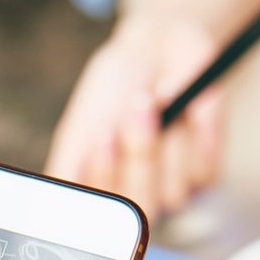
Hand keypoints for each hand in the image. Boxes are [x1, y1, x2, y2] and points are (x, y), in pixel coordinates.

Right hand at [47, 13, 223, 221]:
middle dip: (139, 154)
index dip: (106, 178)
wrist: (160, 46)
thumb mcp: (79, 128)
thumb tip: (53, 207)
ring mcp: (172, 189)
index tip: (102, 141)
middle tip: (136, 109)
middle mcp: (134, 197)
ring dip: (166, 139)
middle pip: (141, 206)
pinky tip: (182, 103)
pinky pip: (202, 170)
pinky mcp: (206, 173)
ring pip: (173, 192)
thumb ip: (65, 171)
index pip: (104, 213)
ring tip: (156, 97)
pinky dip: (193, 132)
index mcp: (100, 191)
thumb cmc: (114, 87)